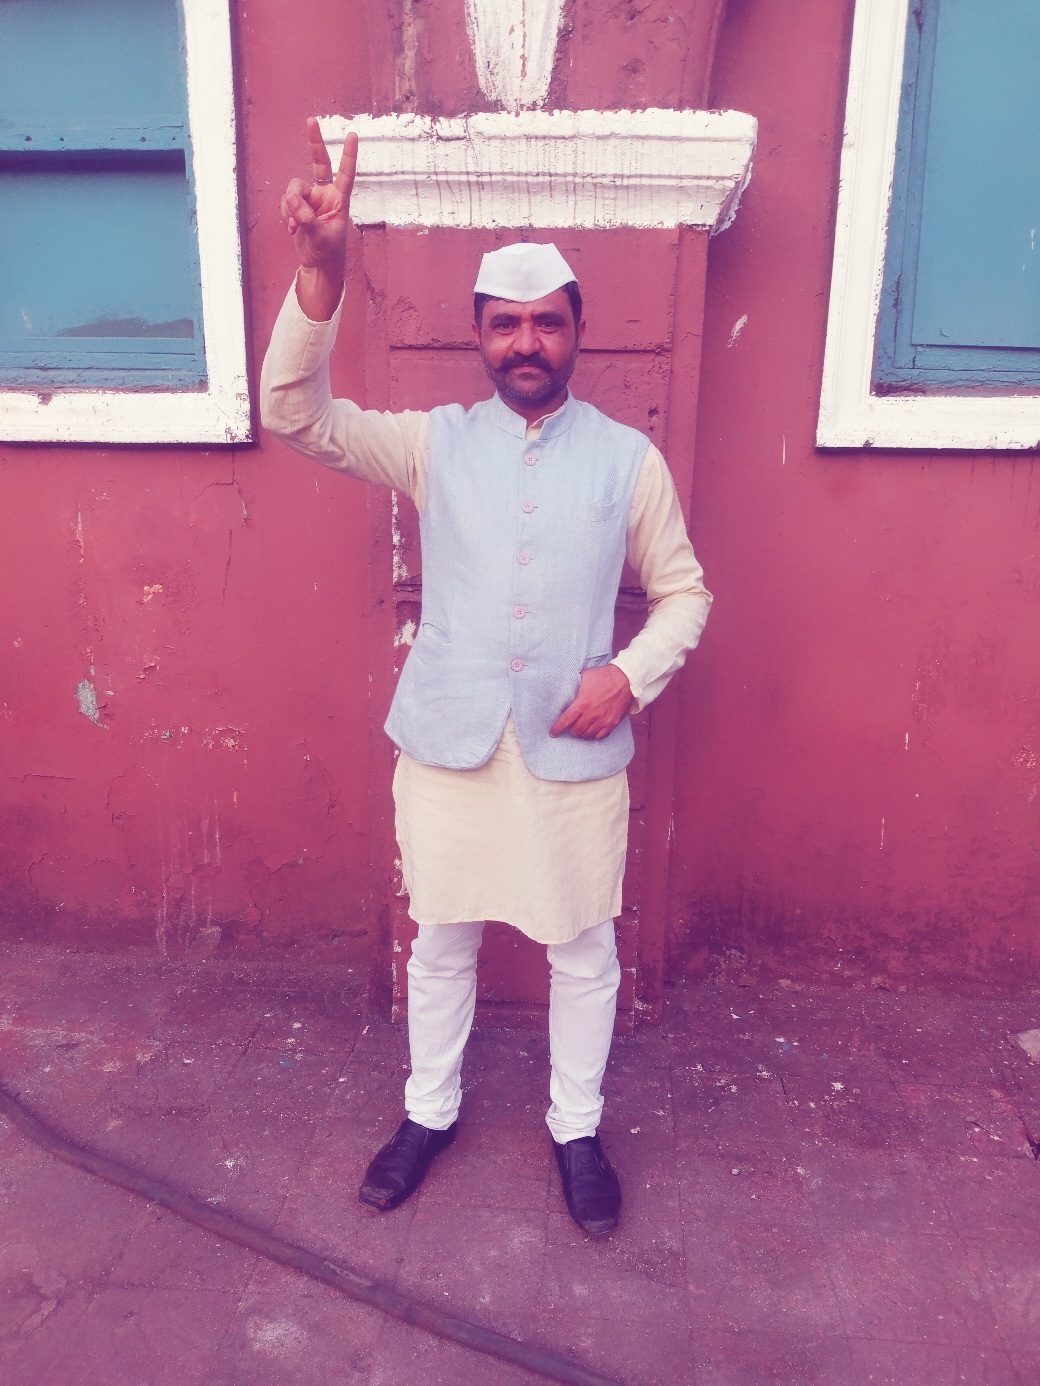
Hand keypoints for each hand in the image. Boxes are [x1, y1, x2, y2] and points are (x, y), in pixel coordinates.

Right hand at [280, 118, 357, 316]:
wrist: (318, 264)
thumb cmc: (327, 252)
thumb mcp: (320, 237)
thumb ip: (307, 218)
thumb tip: (291, 200)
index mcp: (339, 200)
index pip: (345, 174)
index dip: (348, 155)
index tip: (352, 135)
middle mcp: (325, 194)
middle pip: (318, 163)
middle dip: (315, 142)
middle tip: (311, 120)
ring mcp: (310, 198)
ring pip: (294, 187)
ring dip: (290, 205)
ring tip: (294, 225)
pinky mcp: (297, 205)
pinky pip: (285, 201)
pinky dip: (285, 213)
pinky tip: (291, 229)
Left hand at [549, 665, 634, 739]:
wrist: (625, 679)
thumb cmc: (603, 676)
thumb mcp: (584, 676)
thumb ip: (573, 684)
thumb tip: (563, 686)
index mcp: (582, 703)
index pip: (565, 721)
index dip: (557, 729)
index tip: (553, 733)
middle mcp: (591, 715)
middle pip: (576, 730)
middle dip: (571, 729)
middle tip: (571, 725)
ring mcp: (603, 720)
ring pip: (587, 735)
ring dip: (582, 732)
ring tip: (582, 727)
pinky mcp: (612, 723)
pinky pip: (600, 736)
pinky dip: (594, 735)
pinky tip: (592, 730)